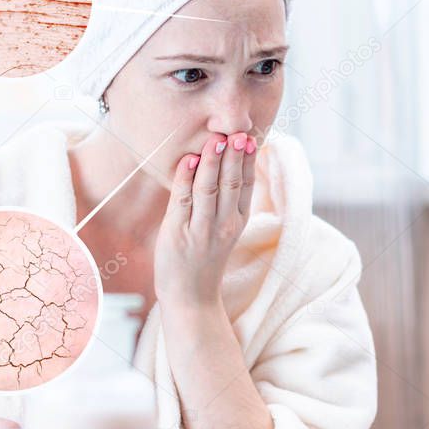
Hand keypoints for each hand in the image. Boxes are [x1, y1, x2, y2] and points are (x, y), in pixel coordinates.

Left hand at [154, 132, 257, 306]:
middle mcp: (224, 224)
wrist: (190, 296)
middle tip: (236, 132)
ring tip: (216, 140)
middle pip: (231, 183)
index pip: (247, 185)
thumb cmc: (204, 258)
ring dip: (212, 162)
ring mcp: (201, 230)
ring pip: (209, 189)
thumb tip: (223, 163)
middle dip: (233, 156)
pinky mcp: (178, 233)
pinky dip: (185, 178)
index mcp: (238, 221)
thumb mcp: (224, 229)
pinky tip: (188, 160)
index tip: (250, 138)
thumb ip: (225, 200)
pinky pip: (183, 200)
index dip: (249, 161)